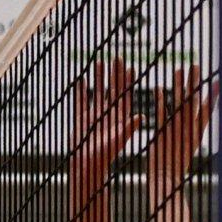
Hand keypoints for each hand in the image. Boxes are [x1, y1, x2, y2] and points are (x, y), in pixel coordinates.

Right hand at [70, 59, 137, 181]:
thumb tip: (142, 116)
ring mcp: (94, 115)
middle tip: (116, 57)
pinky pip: (81, 101)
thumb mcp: (120, 140)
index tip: (130, 66)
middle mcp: (108, 113)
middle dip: (114, 73)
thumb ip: (129, 127)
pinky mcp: (81, 119)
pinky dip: (80, 90)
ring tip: (97, 62)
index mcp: (120, 116)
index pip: (125, 93)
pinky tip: (80, 80)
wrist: (87, 164)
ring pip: (97, 91)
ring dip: (98, 77)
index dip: (128, 80)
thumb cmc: (106, 155)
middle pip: (112, 88)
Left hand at [148, 66, 216, 201]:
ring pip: (179, 104)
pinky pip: (161, 114)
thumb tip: (197, 117)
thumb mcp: (189, 143)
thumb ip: (193, 129)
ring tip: (178, 70)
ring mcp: (176, 130)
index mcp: (197, 130)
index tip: (216, 80)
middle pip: (194, 101)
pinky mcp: (161, 133)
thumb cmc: (176, 161)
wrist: (167, 178)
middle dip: (195, 83)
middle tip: (195, 66)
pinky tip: (158, 88)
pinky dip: (160, 101)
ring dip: (179, 86)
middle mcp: (189, 128)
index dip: (212, 94)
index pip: (207, 109)